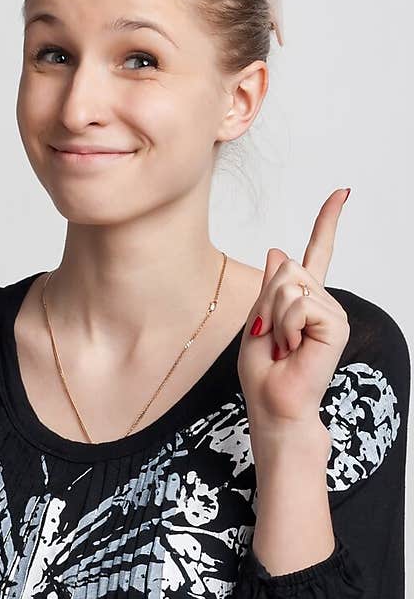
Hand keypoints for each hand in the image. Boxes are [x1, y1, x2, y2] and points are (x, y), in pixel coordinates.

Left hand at [238, 188, 350, 430]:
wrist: (274, 405)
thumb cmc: (263, 372)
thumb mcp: (256, 321)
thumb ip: (268, 288)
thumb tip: (276, 251)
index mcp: (305, 299)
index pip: (318, 252)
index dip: (328, 221)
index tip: (342, 193)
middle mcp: (324, 301)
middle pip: (286, 268)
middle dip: (267, 302)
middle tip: (273, 337)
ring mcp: (333, 312)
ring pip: (290, 286)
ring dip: (275, 318)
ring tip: (284, 346)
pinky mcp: (336, 324)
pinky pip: (299, 305)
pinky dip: (286, 327)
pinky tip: (293, 348)